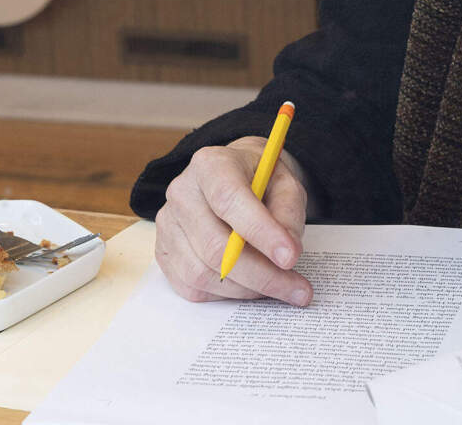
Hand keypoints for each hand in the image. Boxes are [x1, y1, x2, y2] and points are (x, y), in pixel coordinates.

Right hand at [152, 137, 313, 305]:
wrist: (234, 180)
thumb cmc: (260, 181)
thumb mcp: (286, 184)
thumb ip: (289, 213)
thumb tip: (286, 255)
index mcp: (210, 165)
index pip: (228, 201)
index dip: (260, 232)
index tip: (290, 257)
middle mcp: (182, 193)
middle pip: (215, 246)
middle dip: (262, 274)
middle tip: (297, 289)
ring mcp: (168, 225)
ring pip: (203, 273)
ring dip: (247, 289)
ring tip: (278, 286)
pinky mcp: (164, 253)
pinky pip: (192, 287)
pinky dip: (226, 295)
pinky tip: (250, 285)